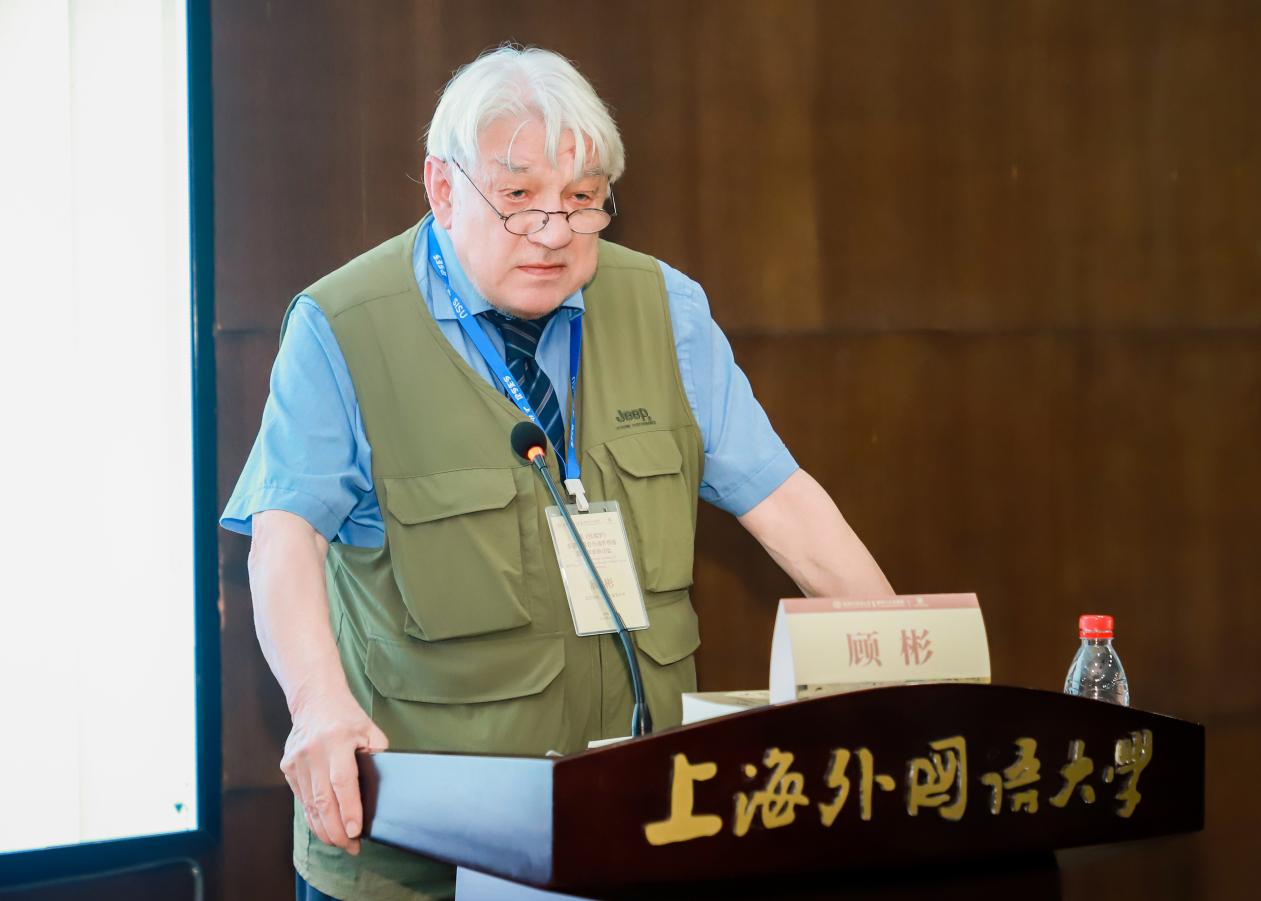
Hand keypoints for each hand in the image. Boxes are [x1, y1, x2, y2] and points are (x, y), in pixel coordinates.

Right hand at [280, 689, 388, 855]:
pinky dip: (312, 817)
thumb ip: (378, 755)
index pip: (343, 782)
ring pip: (309, 804)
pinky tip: (324, 828)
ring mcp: (297, 760)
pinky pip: (301, 799)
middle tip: (351, 847)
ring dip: (324, 828)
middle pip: (323, 800)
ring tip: (340, 843)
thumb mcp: (370, 730)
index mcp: (337, 740)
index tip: (356, 832)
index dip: (349, 810)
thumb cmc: (347, 717)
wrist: (315, 699)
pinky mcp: (287, 767)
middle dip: (337, 830)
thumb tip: (382, 787)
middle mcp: (314, 752)